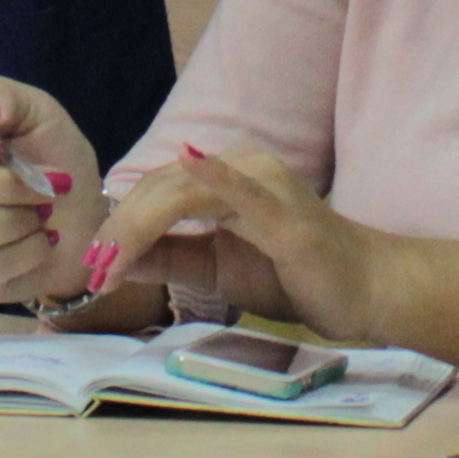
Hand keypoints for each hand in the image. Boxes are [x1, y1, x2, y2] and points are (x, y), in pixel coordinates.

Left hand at [76, 142, 366, 338]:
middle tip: (92, 272)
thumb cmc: (297, 277)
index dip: (120, 224)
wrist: (365, 292)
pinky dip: (212, 177)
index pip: (157, 189)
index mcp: (227, 175)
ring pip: (183, 192)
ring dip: (139, 228)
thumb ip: (172, 256)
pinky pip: (241, 191)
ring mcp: (265, 184)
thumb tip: (116, 256)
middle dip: (120, 231)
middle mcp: (244, 165)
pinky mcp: (283, 213)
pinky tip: (188, 166)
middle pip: (162, 188)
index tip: (93, 265)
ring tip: (111, 267)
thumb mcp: (217, 267)